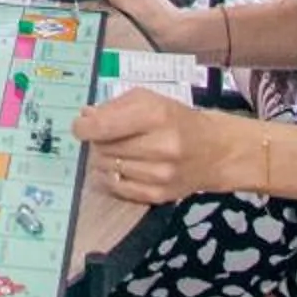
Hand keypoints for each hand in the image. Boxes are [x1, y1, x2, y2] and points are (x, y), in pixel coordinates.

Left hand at [73, 88, 252, 206]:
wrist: (215, 151)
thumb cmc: (175, 119)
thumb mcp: (148, 100)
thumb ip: (113, 107)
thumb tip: (84, 118)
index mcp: (155, 115)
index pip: (103, 126)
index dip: (83, 128)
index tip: (80, 127)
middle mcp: (160, 147)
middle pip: (102, 148)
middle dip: (97, 142)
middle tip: (106, 136)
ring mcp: (160, 175)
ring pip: (107, 169)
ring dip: (104, 159)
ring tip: (118, 151)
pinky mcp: (159, 196)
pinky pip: (118, 188)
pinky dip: (112, 178)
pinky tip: (121, 168)